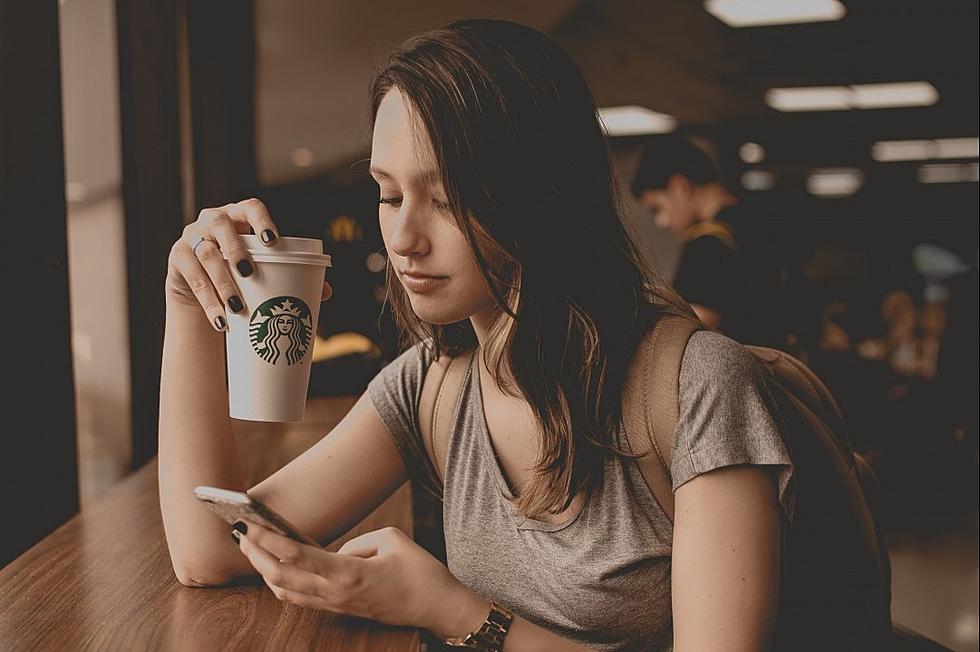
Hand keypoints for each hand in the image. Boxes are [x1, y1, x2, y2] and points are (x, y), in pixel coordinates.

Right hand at [165, 198, 331, 329]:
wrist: (201, 289)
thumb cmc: (241, 274)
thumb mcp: (262, 271)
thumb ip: (291, 276)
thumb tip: (327, 291)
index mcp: (239, 216)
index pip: (250, 207)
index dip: (261, 220)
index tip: (273, 241)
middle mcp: (212, 220)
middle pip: (221, 225)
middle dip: (236, 248)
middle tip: (250, 273)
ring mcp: (192, 236)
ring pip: (206, 254)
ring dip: (223, 282)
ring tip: (238, 308)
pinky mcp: (177, 258)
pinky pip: (192, 277)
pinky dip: (208, 301)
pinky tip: (221, 320)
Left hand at [233, 522, 472, 632]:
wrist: (437, 607)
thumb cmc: (419, 572)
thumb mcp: (391, 540)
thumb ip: (357, 542)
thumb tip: (336, 553)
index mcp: (348, 574)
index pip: (296, 557)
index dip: (268, 540)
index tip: (248, 523)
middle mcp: (336, 594)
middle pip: (280, 578)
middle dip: (255, 554)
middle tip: (239, 531)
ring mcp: (336, 605)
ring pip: (285, 592)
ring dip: (263, 570)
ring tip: (250, 546)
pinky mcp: (340, 609)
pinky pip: (300, 598)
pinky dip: (280, 582)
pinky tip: (273, 567)